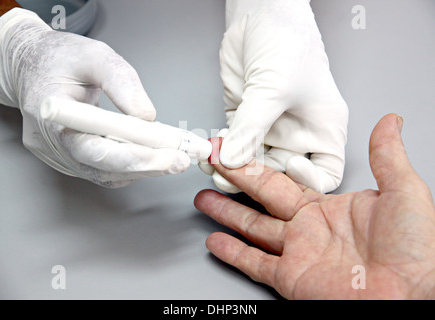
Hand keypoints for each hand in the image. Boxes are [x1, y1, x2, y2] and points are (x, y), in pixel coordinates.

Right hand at [0, 8, 189, 187]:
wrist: (32, 64)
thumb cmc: (59, 58)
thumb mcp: (95, 55)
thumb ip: (122, 82)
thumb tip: (147, 117)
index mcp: (52, 113)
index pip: (94, 148)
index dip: (134, 156)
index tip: (169, 155)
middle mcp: (51, 142)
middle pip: (103, 168)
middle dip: (147, 166)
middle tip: (181, 160)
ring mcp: (57, 154)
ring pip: (104, 174)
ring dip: (141, 168)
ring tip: (173, 157)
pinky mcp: (67, 158)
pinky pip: (101, 170)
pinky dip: (128, 166)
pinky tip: (149, 157)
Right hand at [195, 114, 434, 298]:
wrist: (415, 294)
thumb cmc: (416, 248)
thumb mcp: (403, 192)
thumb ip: (387, 156)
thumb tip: (389, 122)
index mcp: (327, 207)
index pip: (283, 180)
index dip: (259, 164)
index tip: (239, 149)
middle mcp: (308, 228)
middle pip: (260, 199)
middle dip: (234, 180)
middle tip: (212, 165)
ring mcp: (298, 253)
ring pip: (252, 228)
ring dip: (226, 214)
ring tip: (204, 199)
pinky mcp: (292, 279)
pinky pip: (255, 263)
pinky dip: (234, 253)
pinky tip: (216, 241)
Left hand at [200, 0, 347, 193]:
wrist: (260, 14)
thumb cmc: (287, 40)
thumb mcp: (274, 88)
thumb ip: (252, 128)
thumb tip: (232, 161)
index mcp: (323, 128)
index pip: (325, 173)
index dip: (308, 180)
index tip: (287, 168)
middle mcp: (298, 133)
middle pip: (281, 173)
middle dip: (257, 178)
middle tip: (233, 174)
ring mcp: (270, 128)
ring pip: (253, 163)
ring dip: (233, 168)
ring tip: (215, 163)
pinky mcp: (245, 120)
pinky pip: (234, 145)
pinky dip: (221, 151)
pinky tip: (211, 150)